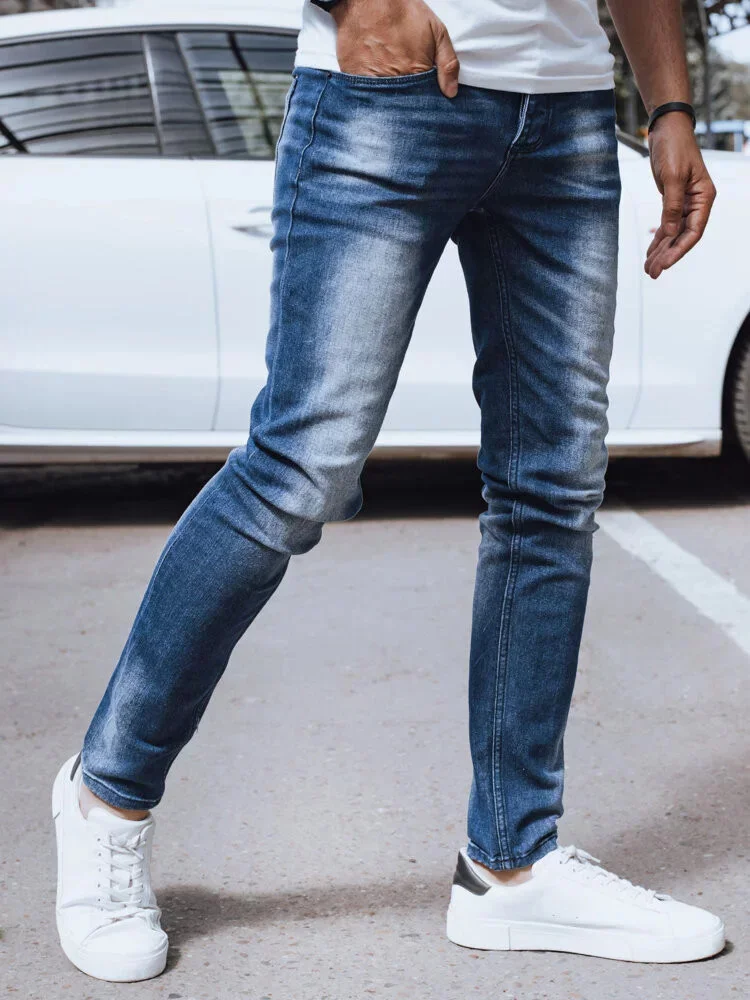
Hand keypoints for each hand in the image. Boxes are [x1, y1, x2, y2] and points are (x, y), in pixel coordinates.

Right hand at [332, 0, 459, 97]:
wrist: (368, 0)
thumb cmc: (404, 14)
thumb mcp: (436, 32)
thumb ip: (448, 63)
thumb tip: (451, 93)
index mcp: (415, 74)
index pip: (424, 103)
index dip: (425, 104)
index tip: (425, 102)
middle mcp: (394, 83)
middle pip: (403, 107)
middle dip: (407, 107)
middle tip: (406, 94)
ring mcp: (372, 83)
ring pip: (384, 105)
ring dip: (388, 103)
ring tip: (391, 89)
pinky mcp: (354, 79)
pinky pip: (364, 97)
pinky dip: (370, 96)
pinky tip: (375, 84)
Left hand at [645, 113, 716, 278]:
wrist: (667, 129)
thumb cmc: (673, 148)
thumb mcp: (671, 177)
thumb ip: (671, 206)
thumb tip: (670, 233)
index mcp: (704, 198)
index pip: (693, 232)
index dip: (678, 251)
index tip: (663, 265)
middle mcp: (697, 203)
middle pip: (683, 237)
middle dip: (667, 256)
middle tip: (652, 273)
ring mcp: (686, 202)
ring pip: (674, 234)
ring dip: (661, 251)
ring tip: (648, 268)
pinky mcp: (673, 200)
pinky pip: (667, 225)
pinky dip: (659, 239)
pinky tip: (650, 252)